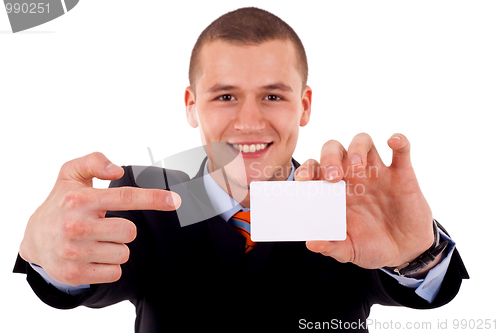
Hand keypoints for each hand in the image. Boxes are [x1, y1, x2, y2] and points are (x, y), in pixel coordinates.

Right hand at [19, 152, 181, 285]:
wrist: (34, 239)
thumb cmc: (60, 202)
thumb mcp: (71, 174)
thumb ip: (94, 162)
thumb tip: (117, 170)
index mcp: (80, 199)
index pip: (126, 197)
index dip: (154, 198)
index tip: (175, 201)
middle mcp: (76, 225)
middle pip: (130, 231)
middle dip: (123, 229)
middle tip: (103, 225)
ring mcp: (74, 251)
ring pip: (123, 253)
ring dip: (115, 248)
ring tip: (95, 241)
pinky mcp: (74, 274)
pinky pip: (114, 272)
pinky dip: (109, 266)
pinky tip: (92, 257)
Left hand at [295, 133, 433, 268]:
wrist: (406, 252)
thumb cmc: (372, 246)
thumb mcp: (350, 250)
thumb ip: (332, 247)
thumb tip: (312, 244)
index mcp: (334, 191)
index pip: (314, 169)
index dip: (306, 170)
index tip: (304, 180)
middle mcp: (352, 176)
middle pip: (334, 150)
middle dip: (329, 157)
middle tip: (332, 177)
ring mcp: (377, 172)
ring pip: (362, 141)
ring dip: (357, 148)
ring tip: (358, 166)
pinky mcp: (402, 174)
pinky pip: (401, 150)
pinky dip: (399, 141)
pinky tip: (393, 142)